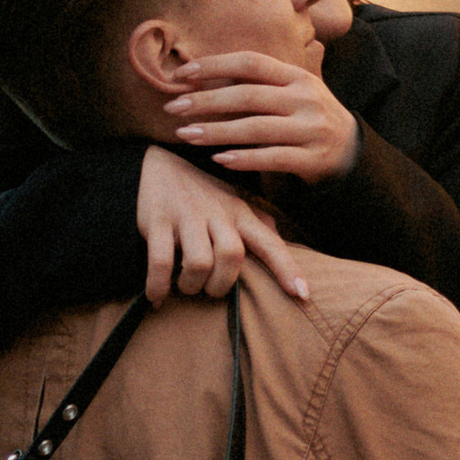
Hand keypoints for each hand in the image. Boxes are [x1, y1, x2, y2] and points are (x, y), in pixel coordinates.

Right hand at [134, 146, 308, 305]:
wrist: (156, 163)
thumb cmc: (202, 192)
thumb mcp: (233, 202)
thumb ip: (258, 223)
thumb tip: (283, 243)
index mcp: (240, 212)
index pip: (270, 242)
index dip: (286, 268)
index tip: (303, 295)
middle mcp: (217, 212)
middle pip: (232, 256)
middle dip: (221, 285)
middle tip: (209, 289)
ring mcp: (187, 215)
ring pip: (199, 263)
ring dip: (192, 285)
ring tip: (185, 286)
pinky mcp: (157, 220)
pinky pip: (161, 263)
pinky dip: (158, 286)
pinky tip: (157, 296)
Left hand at [166, 48, 358, 185]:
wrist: (351, 151)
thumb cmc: (307, 117)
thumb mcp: (292, 92)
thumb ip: (258, 84)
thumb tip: (201, 78)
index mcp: (297, 76)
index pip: (251, 63)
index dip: (215, 65)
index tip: (181, 75)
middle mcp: (305, 98)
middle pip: (248, 96)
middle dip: (206, 101)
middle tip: (173, 107)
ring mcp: (310, 129)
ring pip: (256, 128)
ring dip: (217, 132)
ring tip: (186, 135)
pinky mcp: (312, 158)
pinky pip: (272, 159)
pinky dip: (244, 159)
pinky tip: (219, 159)